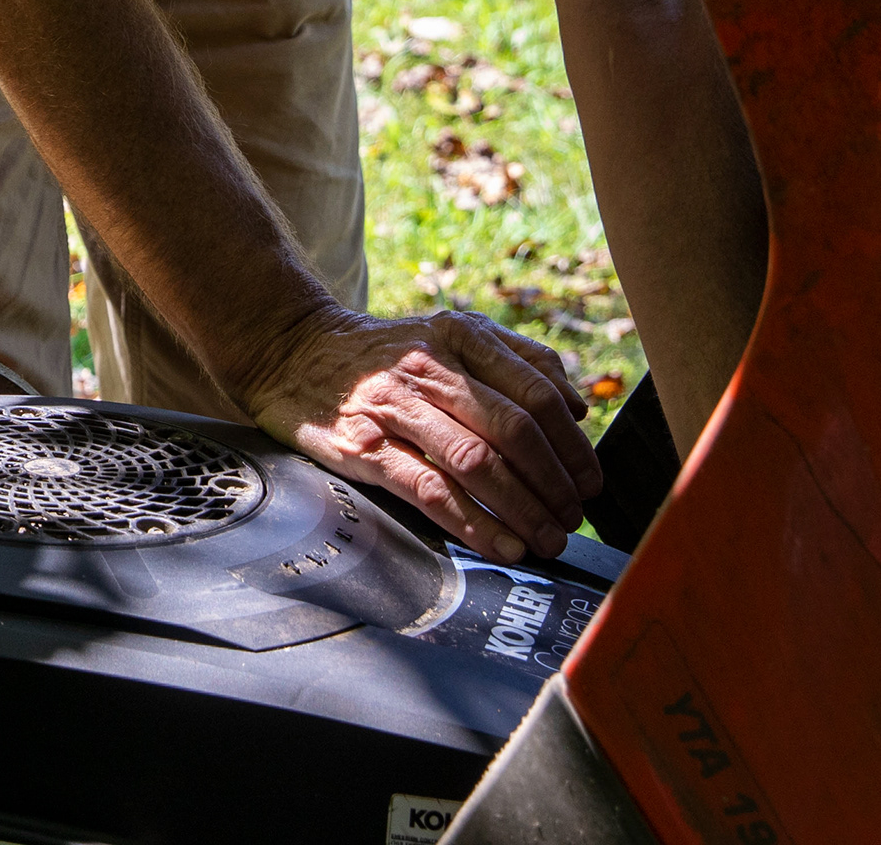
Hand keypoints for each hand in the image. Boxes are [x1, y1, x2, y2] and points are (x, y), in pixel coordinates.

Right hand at [235, 302, 601, 562]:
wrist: (290, 350)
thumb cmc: (382, 352)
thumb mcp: (448, 333)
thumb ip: (516, 359)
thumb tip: (578, 407)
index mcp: (460, 336)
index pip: (537, 395)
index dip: (573, 447)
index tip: (589, 483)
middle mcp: (429, 367)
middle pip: (514, 432)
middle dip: (555, 485)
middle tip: (573, 518)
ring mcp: (394, 407)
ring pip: (478, 464)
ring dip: (524, 511)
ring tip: (547, 541)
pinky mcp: (363, 447)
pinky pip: (431, 492)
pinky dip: (475, 525)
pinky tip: (503, 547)